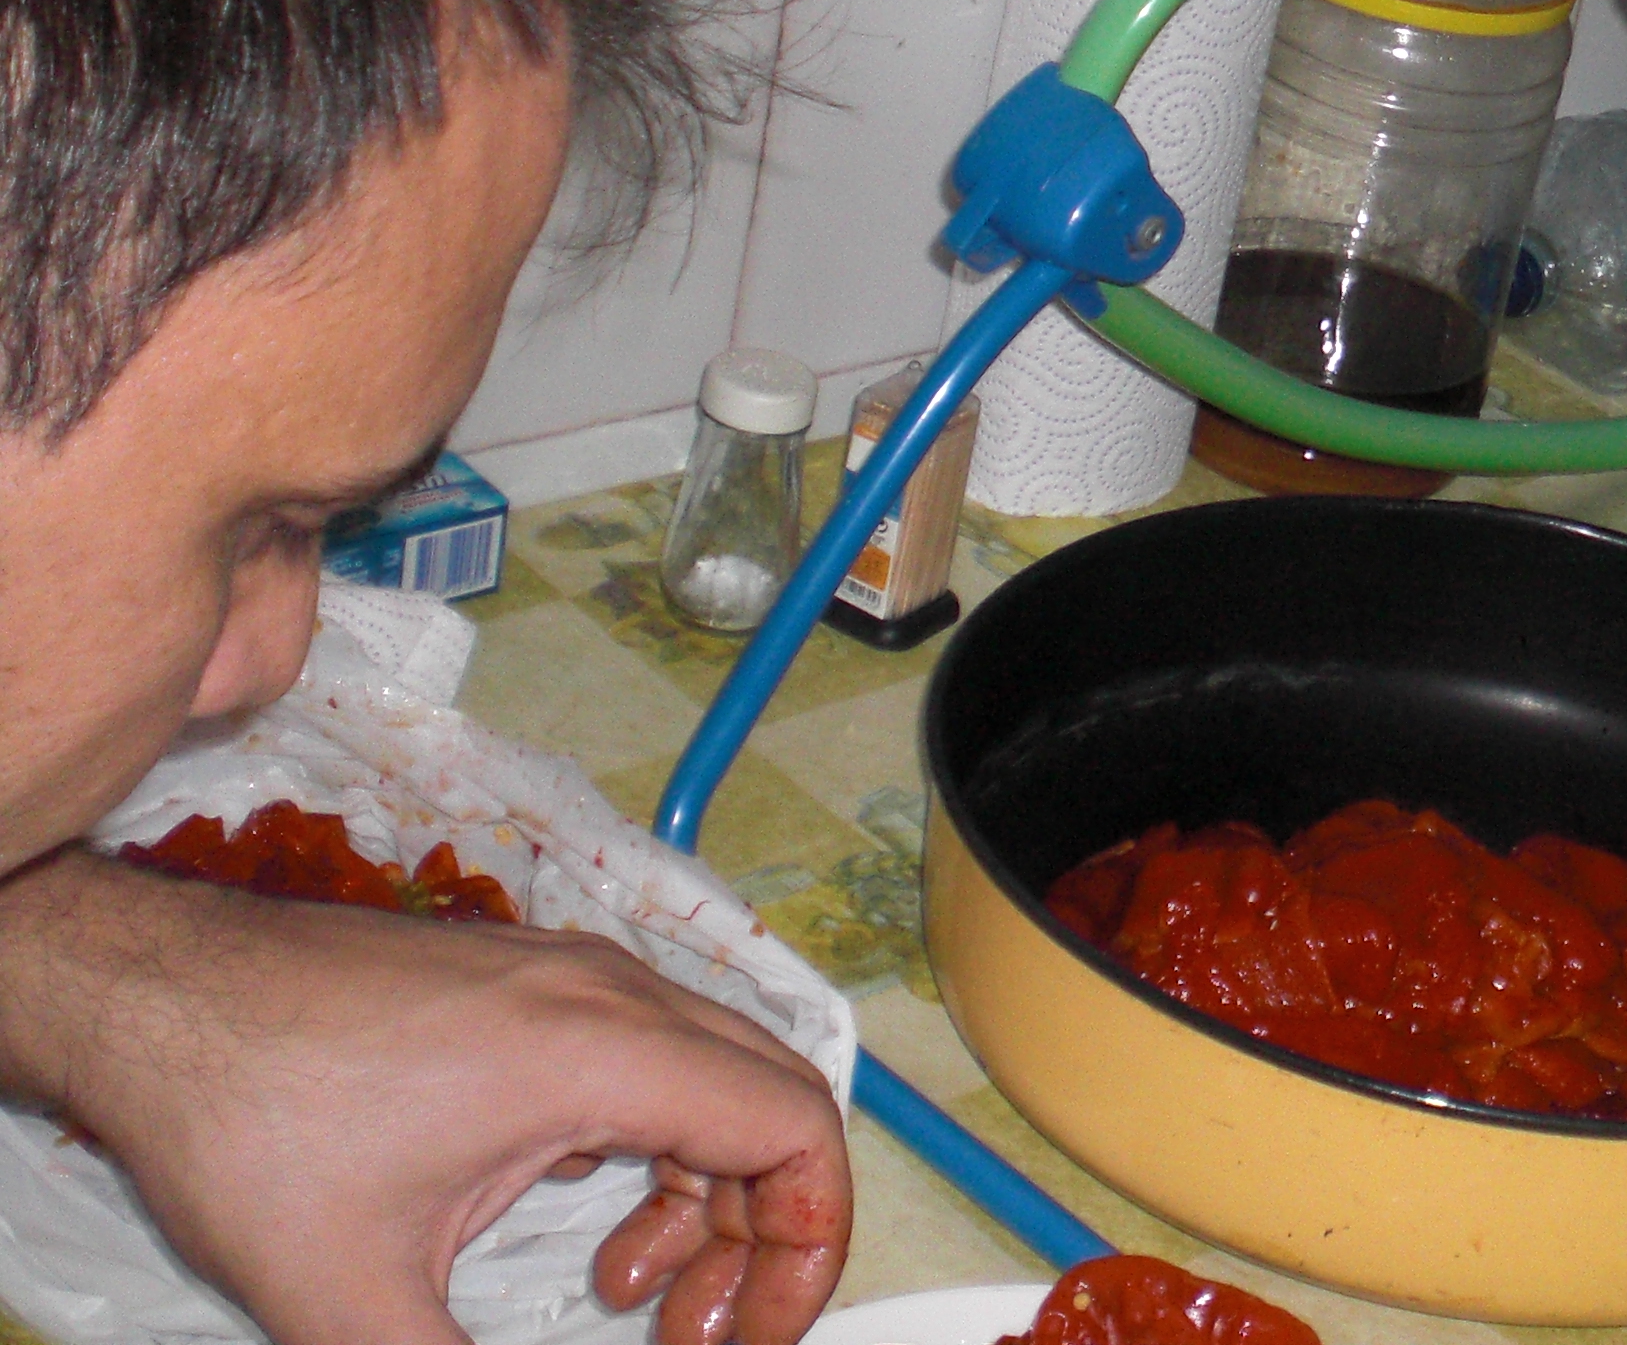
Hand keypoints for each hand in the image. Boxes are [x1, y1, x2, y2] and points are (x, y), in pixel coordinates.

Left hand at [0, 848, 849, 1344]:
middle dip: (769, 1228)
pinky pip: (650, 1062)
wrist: (154, 997)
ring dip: (706, 1196)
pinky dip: (651, 1152)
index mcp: (602, 1051)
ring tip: (630, 1298)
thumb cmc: (249, 1121)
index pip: (794, 1125)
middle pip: (774, 1096)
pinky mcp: (530, 987)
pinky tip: (577, 1231)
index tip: (756, 1335)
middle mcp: (612, 995)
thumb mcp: (353, 1301)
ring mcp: (573, 979)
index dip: (810, 1244)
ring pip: (714, 1078)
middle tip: (708, 1333)